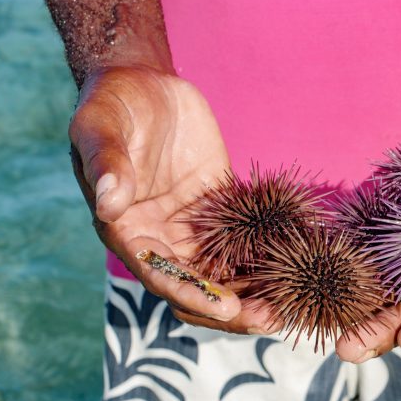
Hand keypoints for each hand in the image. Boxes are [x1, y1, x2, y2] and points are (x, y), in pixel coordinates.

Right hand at [70, 66, 280, 333]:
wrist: (142, 81)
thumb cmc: (113, 103)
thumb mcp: (100, 126)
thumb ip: (106, 165)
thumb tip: (109, 204)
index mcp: (127, 229)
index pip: (160, 276)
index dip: (194, 294)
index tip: (228, 308)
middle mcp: (160, 237)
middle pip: (198, 288)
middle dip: (233, 308)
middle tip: (272, 319)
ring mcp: (192, 226)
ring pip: (225, 273)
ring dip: (255, 291)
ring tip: (293, 303)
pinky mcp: (218, 208)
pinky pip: (245, 240)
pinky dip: (267, 256)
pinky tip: (300, 263)